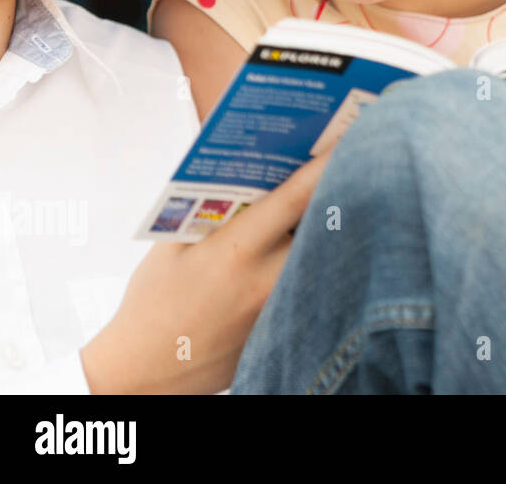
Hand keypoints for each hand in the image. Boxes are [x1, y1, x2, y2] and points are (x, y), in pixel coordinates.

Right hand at [80, 148, 334, 393]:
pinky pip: (315, 282)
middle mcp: (267, 279)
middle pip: (322, 223)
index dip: (325, 163)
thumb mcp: (172, 245)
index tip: (349, 134)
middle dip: (340, 188)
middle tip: (358, 157)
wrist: (147, 370)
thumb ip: (210, 206)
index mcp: (234, 250)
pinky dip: (322, 259)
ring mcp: (282, 307)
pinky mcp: (289, 328)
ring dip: (330, 225)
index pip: (295, 197)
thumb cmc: (154, 300)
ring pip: (324, 253)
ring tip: (345, 193)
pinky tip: (325, 241)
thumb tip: (249, 164)